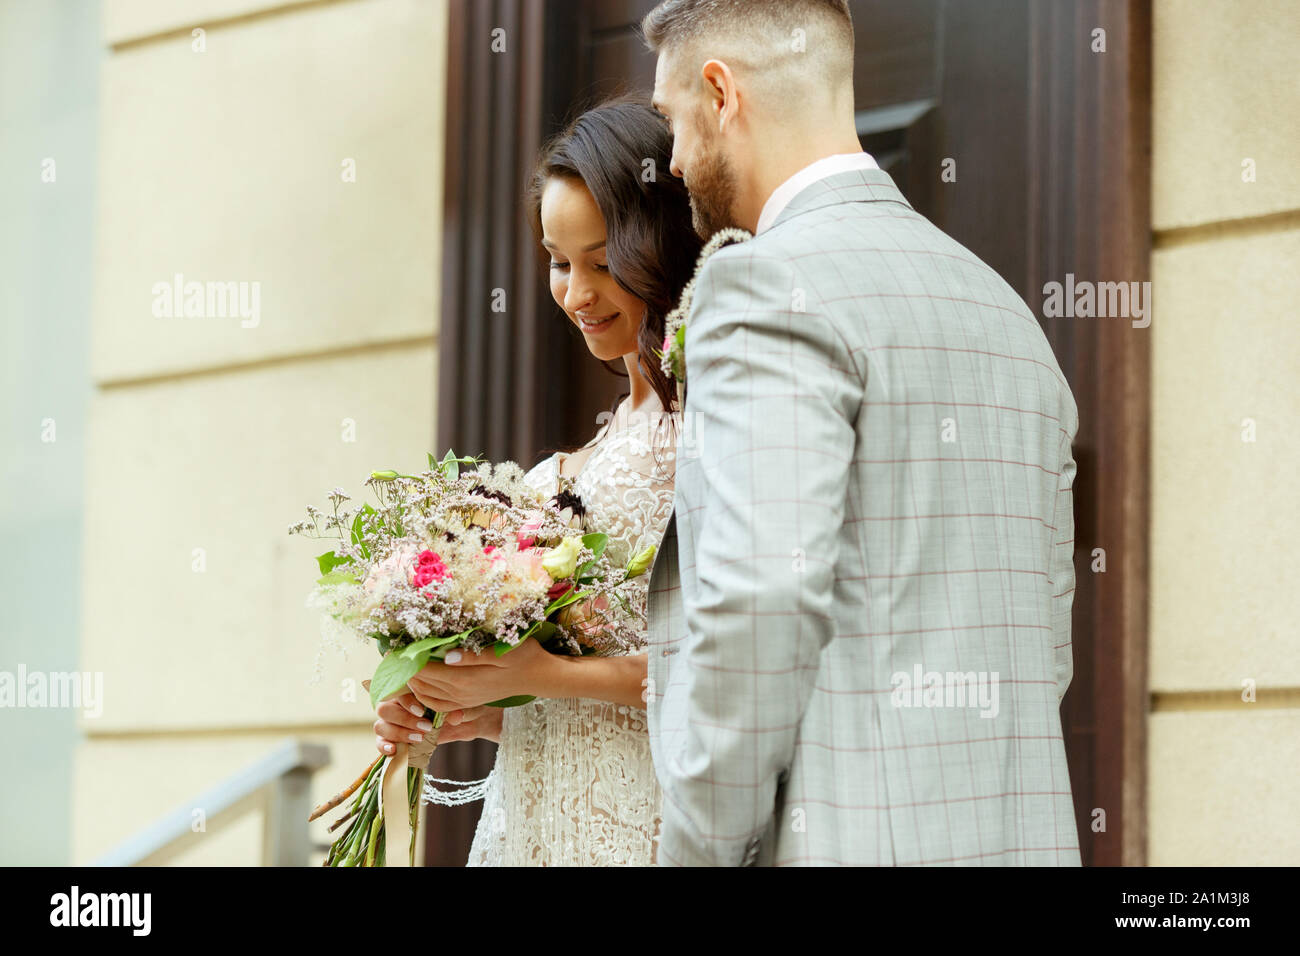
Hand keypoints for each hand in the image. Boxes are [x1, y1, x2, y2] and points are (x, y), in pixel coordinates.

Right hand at [372, 691, 503, 753]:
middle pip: (383, 709)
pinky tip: (394, 751)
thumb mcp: (464, 704)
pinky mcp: (396, 738)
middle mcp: (398, 702)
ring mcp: (394, 721)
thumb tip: (456, 716)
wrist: (469, 719)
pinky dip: (384, 746)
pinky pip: (381, 742)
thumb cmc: (463, 703)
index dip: (406, 702)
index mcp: (410, 687)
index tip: (422, 711)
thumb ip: (458, 708)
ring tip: (420, 738)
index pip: (396, 691)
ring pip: (381, 726)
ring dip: (398, 733)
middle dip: (404, 720)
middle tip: (426, 728)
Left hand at [406, 637, 555, 712]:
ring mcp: (465, 700)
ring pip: (428, 697)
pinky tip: (420, 687)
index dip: (408, 661)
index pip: (427, 671)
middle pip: (423, 685)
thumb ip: (474, 655)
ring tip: (401, 670)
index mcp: (466, 679)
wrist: (539, 677)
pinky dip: (424, 697)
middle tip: (389, 658)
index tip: (392, 650)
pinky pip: (439, 705)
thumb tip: (446, 655)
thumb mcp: (503, 651)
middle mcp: (462, 693)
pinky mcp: (469, 701)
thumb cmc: (524, 657)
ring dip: (412, 686)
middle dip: (405, 673)